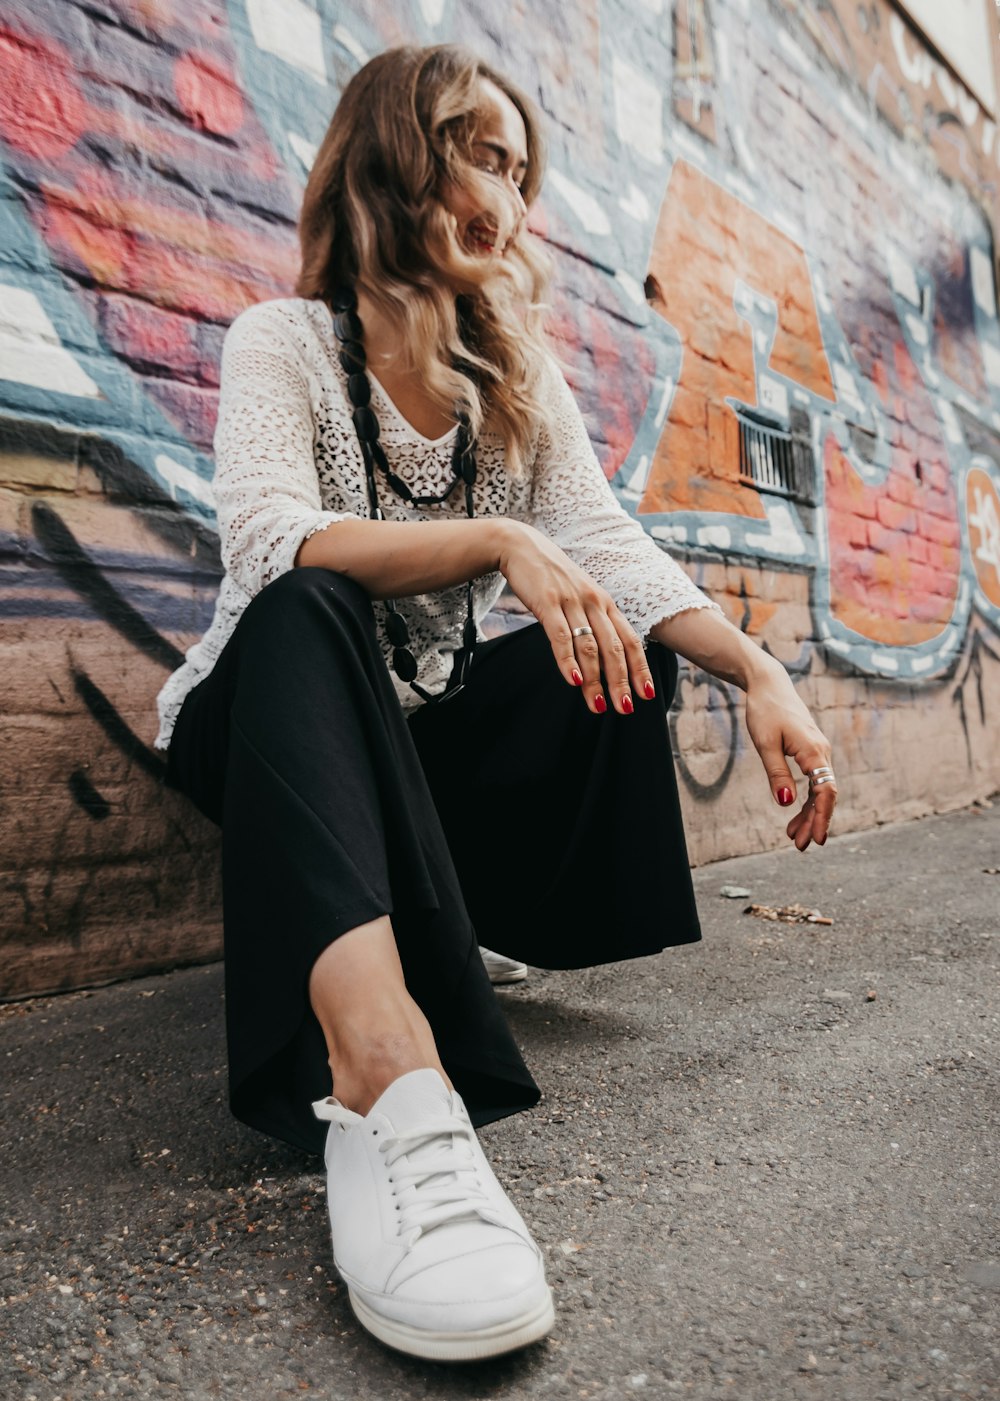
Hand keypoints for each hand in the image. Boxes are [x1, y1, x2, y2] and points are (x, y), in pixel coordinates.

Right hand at [497, 521, 653, 714]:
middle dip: (621, 682)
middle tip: (625, 709)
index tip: (647, 694)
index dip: (640, 669)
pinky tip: (574, 681)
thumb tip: (602, 654)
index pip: (630, 640)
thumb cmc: (551, 576)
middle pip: (614, 648)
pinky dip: (568, 661)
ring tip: (597, 705)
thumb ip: (591, 621)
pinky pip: (561, 637)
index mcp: (605, 603)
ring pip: (590, 647)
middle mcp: (595, 603)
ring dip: (596, 680)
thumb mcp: (579, 595)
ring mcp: (572, 602)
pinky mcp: (548, 603)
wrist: (521, 546)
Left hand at [743, 657, 837, 850]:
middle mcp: (822, 753)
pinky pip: (813, 781)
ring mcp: (818, 752)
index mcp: (814, 751)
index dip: (822, 816)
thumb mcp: (765, 744)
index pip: (825, 791)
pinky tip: (793, 812)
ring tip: (793, 836)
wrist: (768, 685)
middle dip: (813, 821)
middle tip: (799, 846)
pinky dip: (805, 799)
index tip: (816, 838)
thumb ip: (777, 774)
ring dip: (808, 813)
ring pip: (819, 790)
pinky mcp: (810, 752)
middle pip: (824, 795)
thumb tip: (787, 803)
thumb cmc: (765, 711)